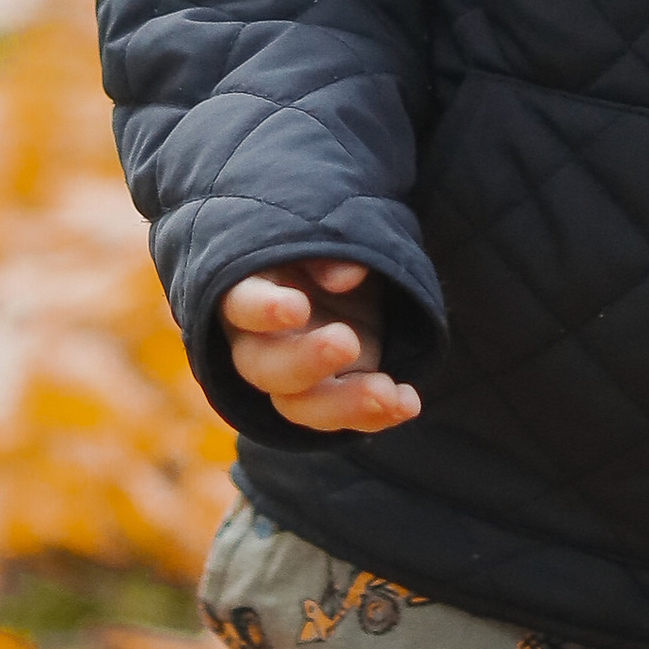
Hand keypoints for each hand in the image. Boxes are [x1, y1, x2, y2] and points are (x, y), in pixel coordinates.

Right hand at [220, 258, 419, 433]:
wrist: (341, 272)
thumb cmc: (320, 246)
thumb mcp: (324, 232)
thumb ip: (327, 250)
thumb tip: (343, 276)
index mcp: (248, 293)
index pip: (241, 305)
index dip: (263, 309)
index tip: (297, 306)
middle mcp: (259, 342)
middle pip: (264, 367)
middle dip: (305, 361)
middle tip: (347, 342)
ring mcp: (293, 375)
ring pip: (300, 405)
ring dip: (344, 403)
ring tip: (387, 393)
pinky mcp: (328, 395)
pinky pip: (343, 416)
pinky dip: (376, 415)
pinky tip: (407, 403)